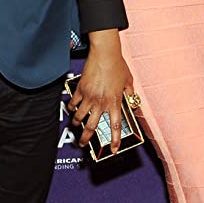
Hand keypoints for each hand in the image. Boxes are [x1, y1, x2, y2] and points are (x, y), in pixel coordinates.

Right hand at [69, 29, 134, 153]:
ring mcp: (89, 97)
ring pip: (79, 117)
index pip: (116, 126)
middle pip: (91, 127)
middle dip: (86, 138)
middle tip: (83, 143)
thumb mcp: (128, 81)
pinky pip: (73, 103)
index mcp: (114, 102)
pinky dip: (71, 108)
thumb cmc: (118, 65)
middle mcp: (101, 102)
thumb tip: (131, 100)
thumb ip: (129, 93)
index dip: (115, 140)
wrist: (105, 54)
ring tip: (76, 126)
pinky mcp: (80, 90)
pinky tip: (72, 109)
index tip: (114, 149)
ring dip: (77, 123)